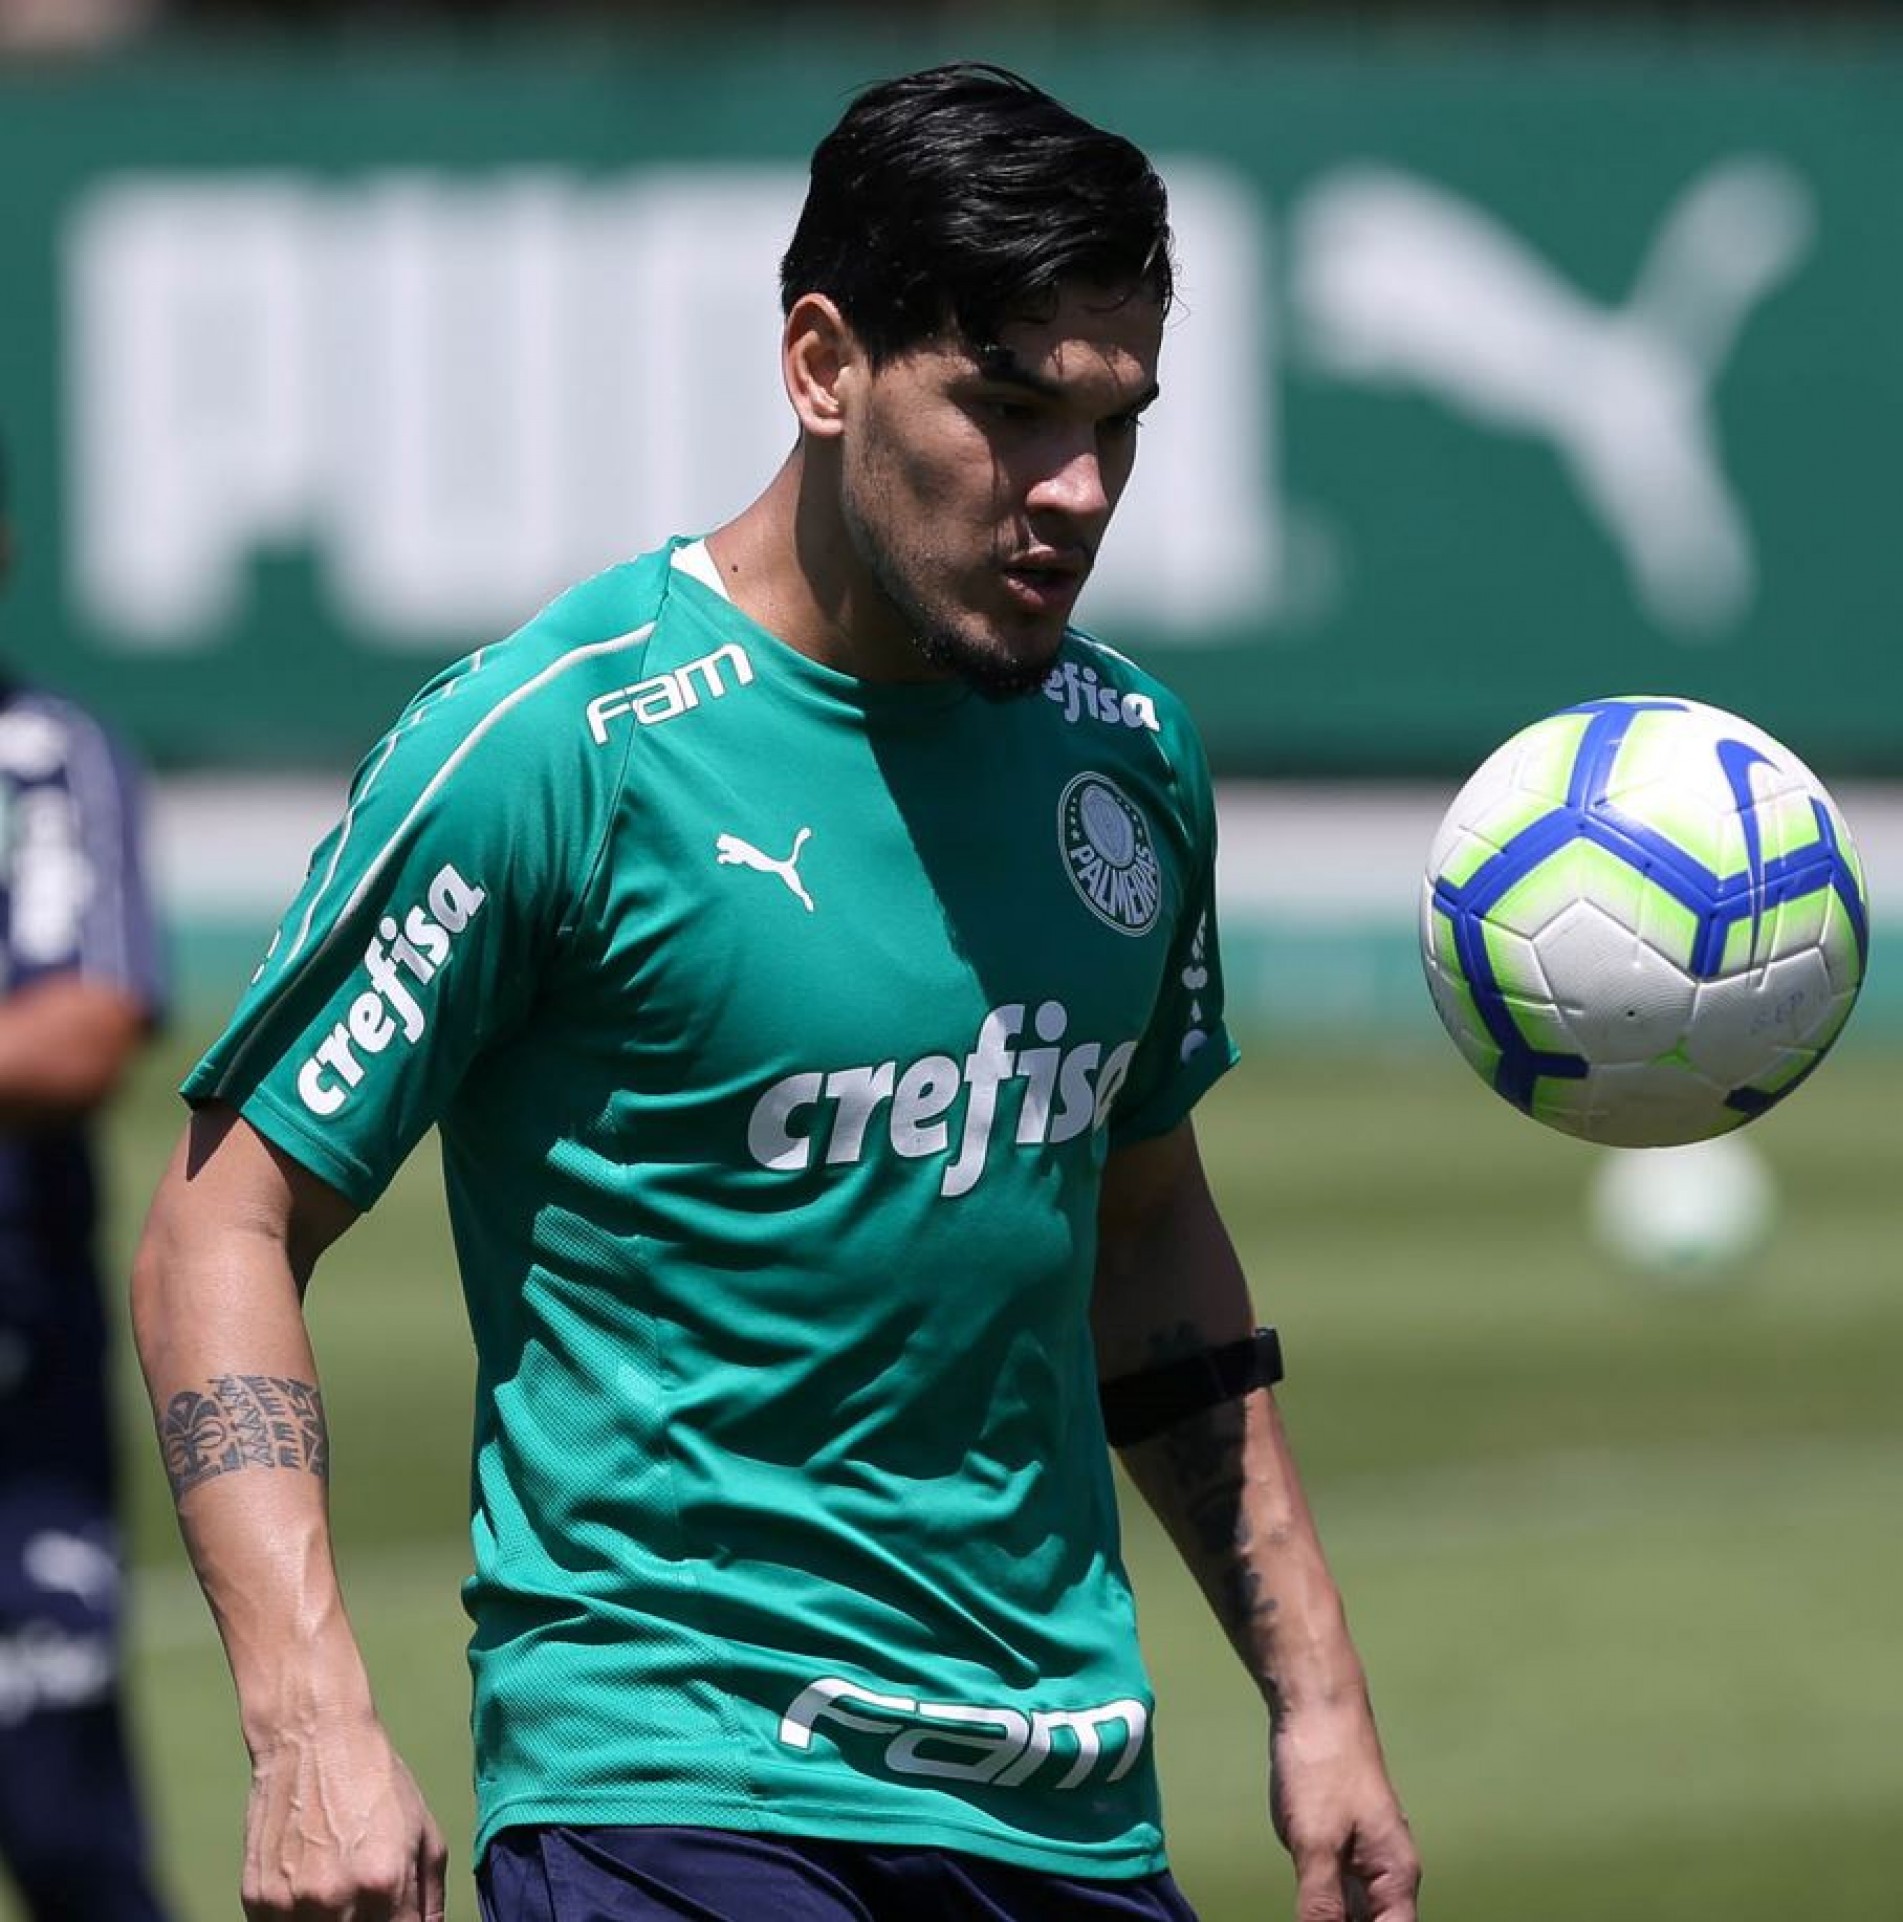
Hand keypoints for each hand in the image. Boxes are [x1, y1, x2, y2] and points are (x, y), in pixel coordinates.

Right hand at [241, 1712, 448, 1919]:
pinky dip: (298, 1920)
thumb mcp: (424, 1831)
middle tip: (368, 1903)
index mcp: (384, 1882)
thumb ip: (429, 1897)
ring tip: (339, 1893)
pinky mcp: (256, 1901)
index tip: (396, 1918)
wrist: (312, 1740)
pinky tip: (309, 1889)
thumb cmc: (376, 1781)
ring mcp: (290, 1905)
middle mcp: (335, 1900)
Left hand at [1269, 1698, 1419, 1921]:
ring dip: (1335, 1921)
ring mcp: (1362, 1860)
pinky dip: (1323, 1911)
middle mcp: (1386, 1875)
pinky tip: (1304, 1910)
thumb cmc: (1322, 1766)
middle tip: (1312, 1916)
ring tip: (1309, 1913)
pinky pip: (1337, 1895)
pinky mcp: (1338, 1846)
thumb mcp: (1315, 1842)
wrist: (1315, 1705)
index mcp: (1395, 1878)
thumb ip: (1321, 1904)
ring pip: (1356, 1916)